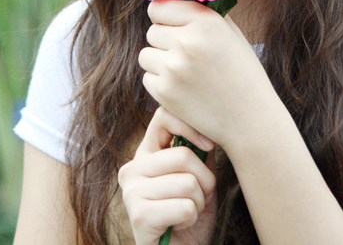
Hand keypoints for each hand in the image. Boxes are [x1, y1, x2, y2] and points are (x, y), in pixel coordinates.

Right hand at [118, 106, 216, 244]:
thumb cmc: (189, 215)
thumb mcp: (199, 177)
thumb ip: (200, 151)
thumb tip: (211, 125)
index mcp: (146, 153)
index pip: (163, 116)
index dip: (191, 126)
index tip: (209, 146)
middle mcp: (132, 168)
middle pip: (183, 155)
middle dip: (204, 181)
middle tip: (197, 198)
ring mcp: (131, 192)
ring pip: (187, 183)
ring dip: (198, 203)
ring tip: (186, 213)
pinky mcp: (138, 216)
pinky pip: (185, 208)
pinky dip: (191, 220)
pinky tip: (178, 226)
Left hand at [138, 0, 273, 147]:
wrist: (251, 119)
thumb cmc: (243, 73)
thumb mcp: (231, 34)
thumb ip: (203, 14)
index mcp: (206, 21)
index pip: (159, 6)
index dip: (165, 17)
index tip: (174, 26)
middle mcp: (187, 41)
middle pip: (152, 31)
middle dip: (164, 41)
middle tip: (185, 55)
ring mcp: (174, 67)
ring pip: (145, 54)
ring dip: (159, 62)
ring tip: (183, 72)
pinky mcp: (165, 92)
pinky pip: (148, 78)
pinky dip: (160, 83)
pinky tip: (183, 89)